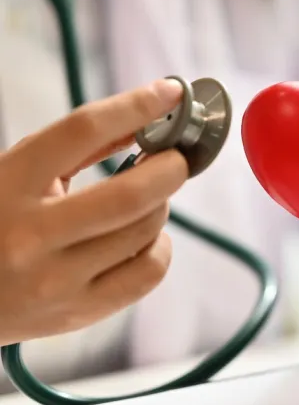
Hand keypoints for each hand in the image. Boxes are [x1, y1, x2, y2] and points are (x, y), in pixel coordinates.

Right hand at [0, 79, 188, 345]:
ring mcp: (54, 279)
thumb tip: (144, 120)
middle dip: (170, 169)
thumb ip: (78, 146)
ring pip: (145, 231)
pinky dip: (159, 247)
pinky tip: (144, 238)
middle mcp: (30, 234)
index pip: (83, 130)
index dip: (136, 106)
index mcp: (8, 184)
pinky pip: (149, 273)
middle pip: (130, 195)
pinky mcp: (77, 312)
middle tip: (175, 159)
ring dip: (161, 205)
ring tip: (149, 198)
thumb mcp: (15, 172)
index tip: (170, 93)